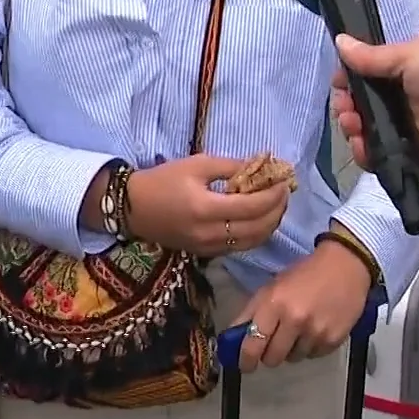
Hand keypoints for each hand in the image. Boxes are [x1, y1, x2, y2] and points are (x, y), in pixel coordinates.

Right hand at [125, 155, 289, 255]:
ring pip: (252, 242)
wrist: (133, 208)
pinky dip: (256, 234)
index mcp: (206, 209)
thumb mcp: (196, 164)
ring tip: (276, 205)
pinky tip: (259, 219)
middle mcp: (210, 234)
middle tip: (285, 192)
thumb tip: (260, 166)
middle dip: (278, 210)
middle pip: (258, 228)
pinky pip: (240, 247)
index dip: (274, 195)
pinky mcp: (206, 254)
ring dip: (270, 224)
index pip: (253, 207)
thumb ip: (230, 166)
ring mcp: (209, 248)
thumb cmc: (163, 180)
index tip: (284, 181)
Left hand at [230, 242, 373, 370]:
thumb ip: (251, 313)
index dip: (245, 359)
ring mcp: (316, 332)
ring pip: (294, 358)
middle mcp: (294, 320)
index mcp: (274, 304)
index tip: (245, 365)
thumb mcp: (272, 287)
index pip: (253, 344)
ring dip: (292, 349)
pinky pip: (313, 355)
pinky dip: (311, 348)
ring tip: (300, 330)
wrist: (347, 266)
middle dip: (269, 355)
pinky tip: (316, 329)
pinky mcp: (334, 340)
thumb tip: (232, 338)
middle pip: (272, 358)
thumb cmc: (305, 274)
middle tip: (273, 344)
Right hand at [329, 33, 418, 174]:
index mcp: (410, 66)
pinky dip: (366, 153)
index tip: (339, 81)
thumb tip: (340, 41)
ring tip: (353, 124)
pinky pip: (381, 156)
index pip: (370, 72)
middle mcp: (407, 96)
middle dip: (347, 103)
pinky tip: (362, 146)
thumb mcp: (412, 55)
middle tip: (346, 106)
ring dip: (353, 126)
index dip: (350, 77)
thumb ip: (373, 56)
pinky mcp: (413, 154)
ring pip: (368, 129)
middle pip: (364, 102)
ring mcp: (409, 127)